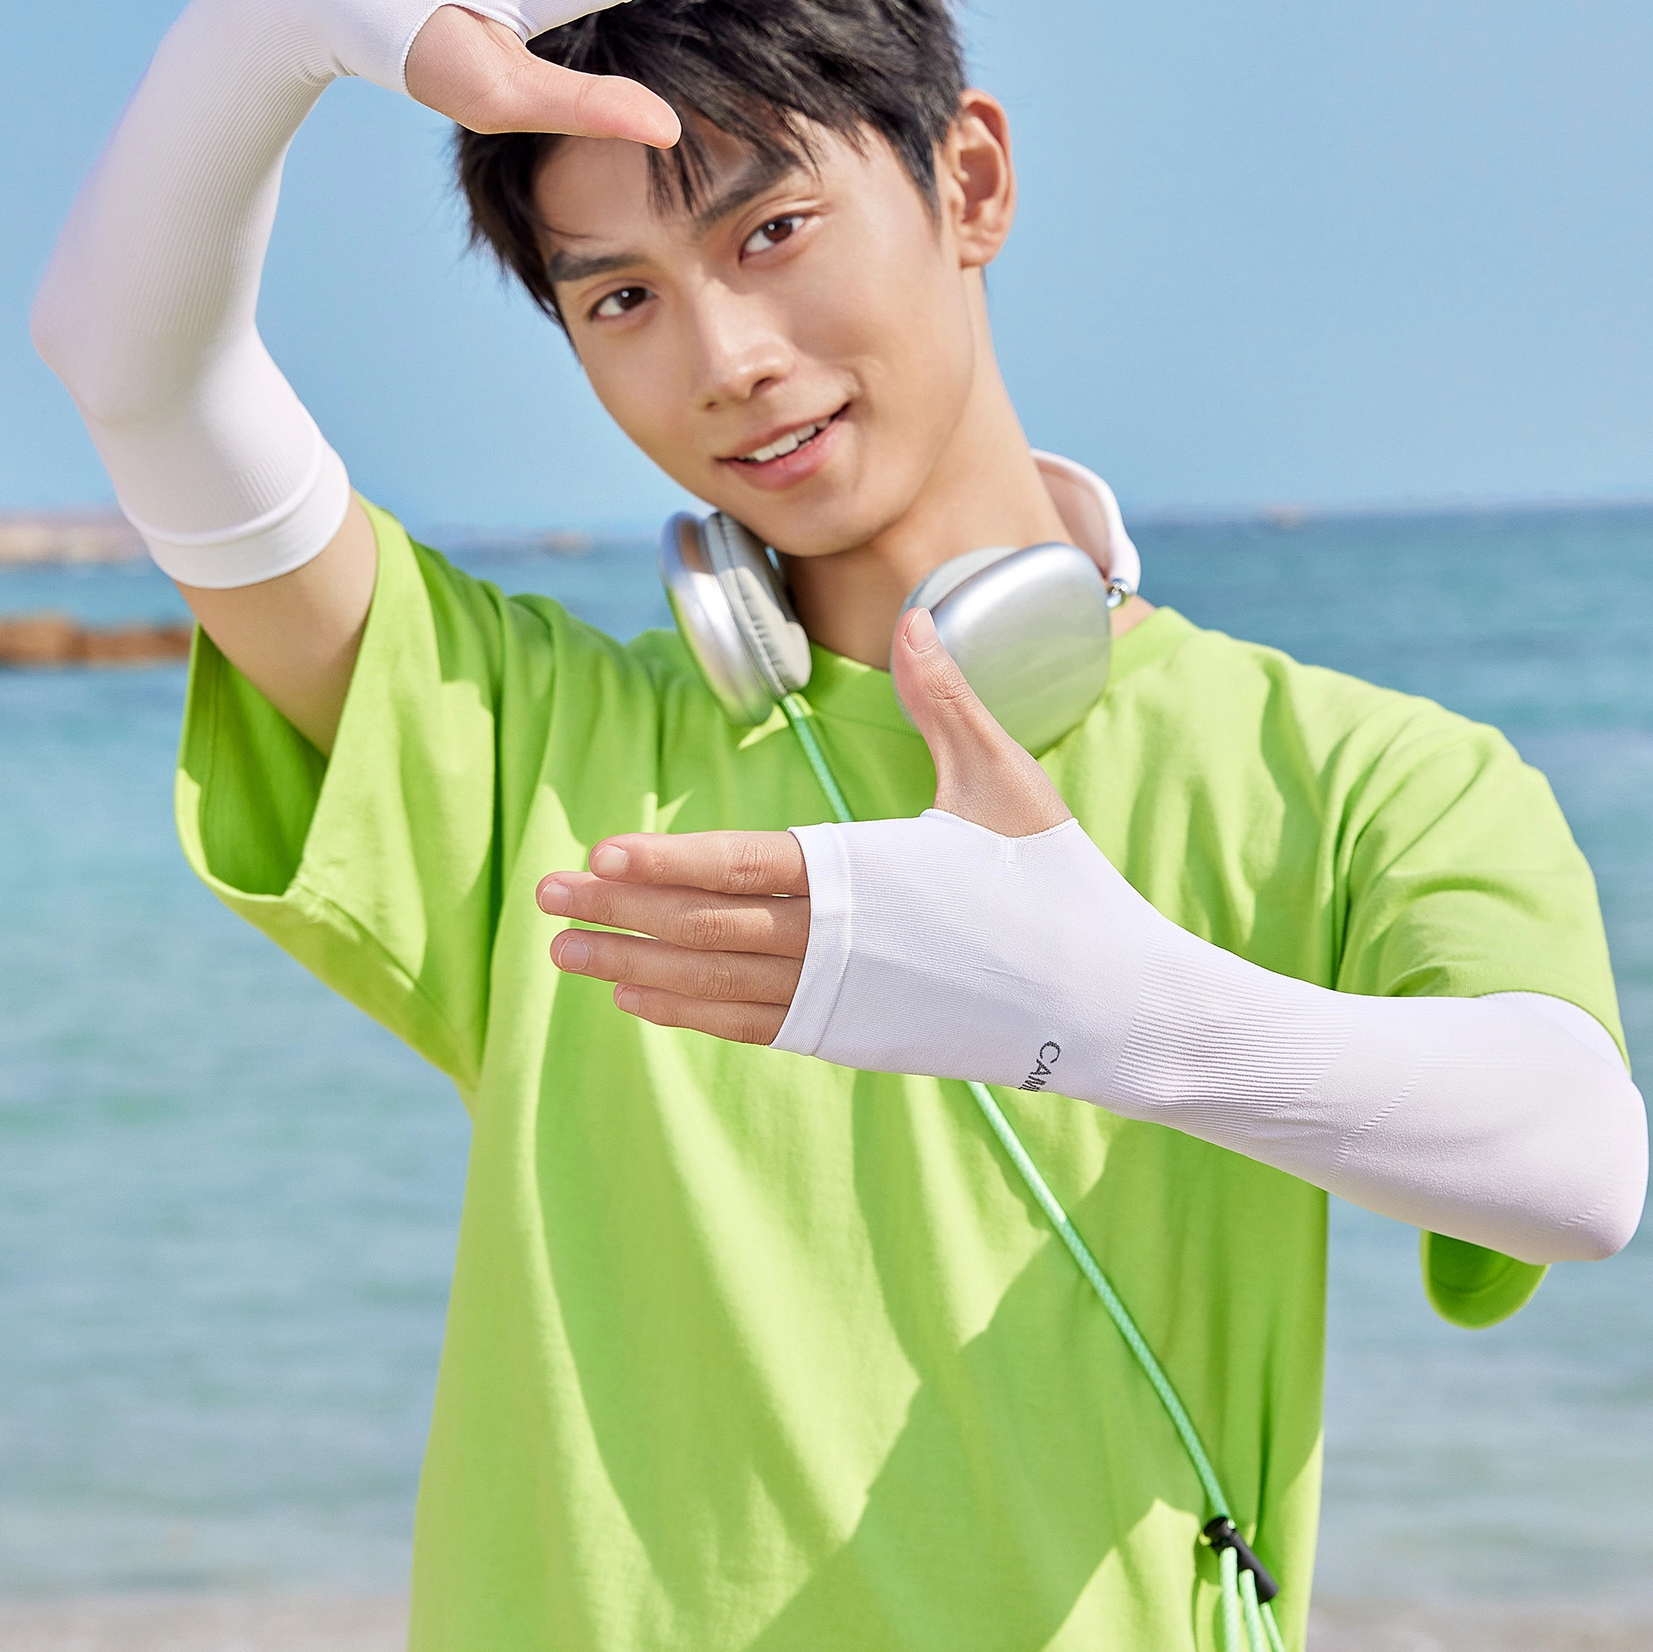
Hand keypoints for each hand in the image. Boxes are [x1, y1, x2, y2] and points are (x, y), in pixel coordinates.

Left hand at [534, 607, 1073, 1043]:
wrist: (1108, 1006)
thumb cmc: (1059, 886)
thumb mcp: (1006, 782)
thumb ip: (947, 701)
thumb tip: (917, 614)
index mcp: (870, 874)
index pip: (744, 867)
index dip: (668, 863)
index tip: (598, 856)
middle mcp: (843, 943)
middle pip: (709, 927)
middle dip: (621, 913)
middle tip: (544, 898)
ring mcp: (844, 999)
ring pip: (716, 984)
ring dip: (637, 967)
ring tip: (565, 954)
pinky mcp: (853, 1037)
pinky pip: (751, 1026)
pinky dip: (690, 1014)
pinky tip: (639, 1002)